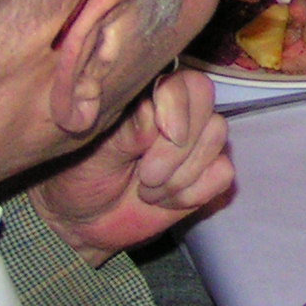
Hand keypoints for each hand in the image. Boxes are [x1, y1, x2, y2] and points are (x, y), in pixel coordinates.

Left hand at [29, 70, 234, 266]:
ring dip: (180, 177)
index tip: (164, 135)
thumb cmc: (83, 174)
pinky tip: (164, 200)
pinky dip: (192, 193)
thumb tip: (149, 111)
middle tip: (146, 176)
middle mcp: (182, 111)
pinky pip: (222, 173)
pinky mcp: (210, 171)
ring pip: (217, 139)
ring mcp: (199, 141)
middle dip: (178, 152)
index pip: (186, 84)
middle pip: (209, 111)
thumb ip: (124, 131)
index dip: (179, 108)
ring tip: (147, 190)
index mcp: (151, 95)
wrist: (86, 220)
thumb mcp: (94, 151)